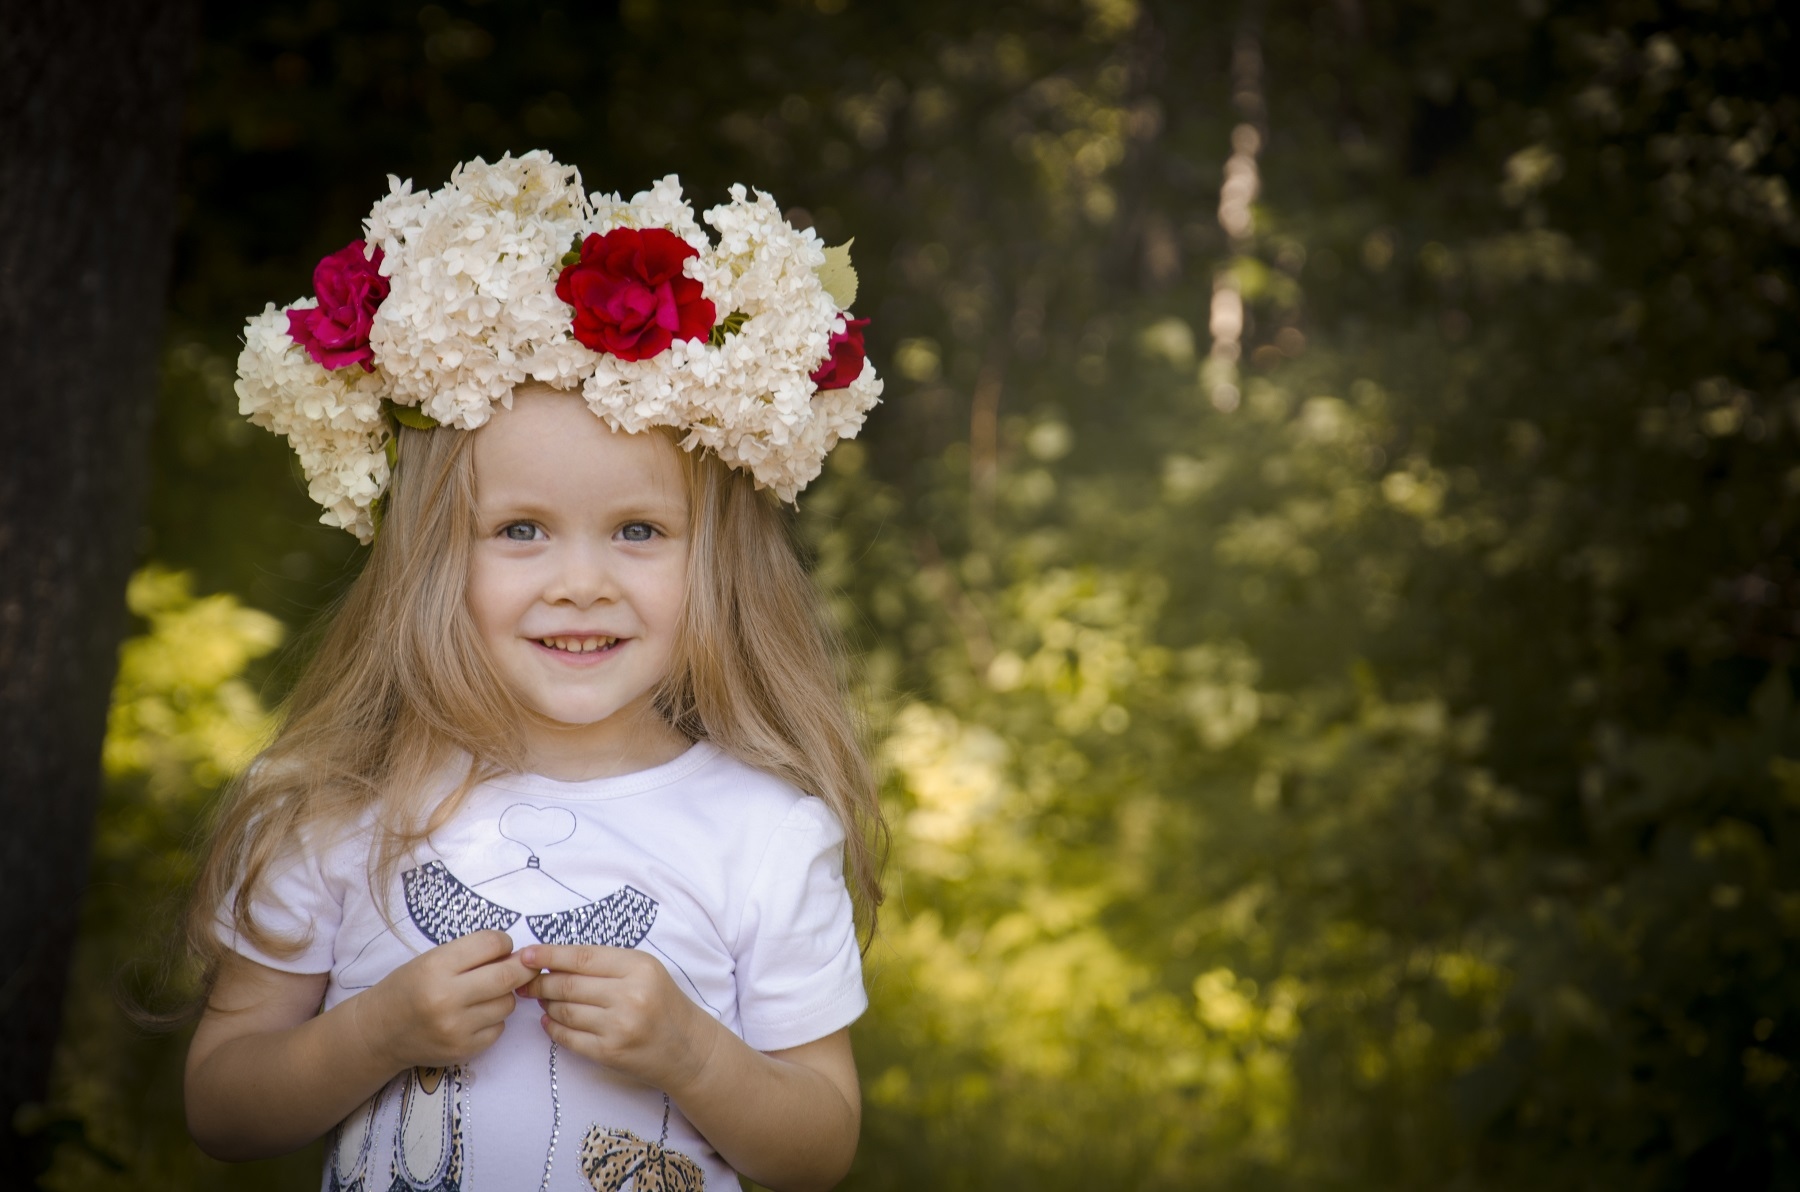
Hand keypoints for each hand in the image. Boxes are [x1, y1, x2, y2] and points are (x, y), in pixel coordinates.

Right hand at [356, 929, 532, 1070]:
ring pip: (507, 1003)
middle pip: (508, 976)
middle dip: (523, 968)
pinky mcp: (463, 1050)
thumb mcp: (431, 960)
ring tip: (486, 993)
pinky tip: (475, 1015)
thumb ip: (471, 955)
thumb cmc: (408, 988)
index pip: (491, 944)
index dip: (504, 942)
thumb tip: (517, 955)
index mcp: (436, 966)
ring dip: (505, 995)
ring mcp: (456, 1028)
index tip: (503, 947)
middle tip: (524, 965)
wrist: (379, 1032)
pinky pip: (499, 1028)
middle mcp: (447, 998)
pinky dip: (494, 1019)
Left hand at [518, 944, 717, 1093]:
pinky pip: (568, 1037)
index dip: (548, 955)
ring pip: (564, 1010)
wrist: (688, 1048)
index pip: (581, 958)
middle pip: (568, 985)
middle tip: (526, 982)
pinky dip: (553, 1028)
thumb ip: (604, 963)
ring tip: (542, 1000)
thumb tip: (552, 963)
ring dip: (546, 1005)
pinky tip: (549, 1022)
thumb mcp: (644, 970)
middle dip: (540, 983)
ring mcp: (619, 1027)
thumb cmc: (663, 1003)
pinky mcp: (610, 1053)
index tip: (525, 955)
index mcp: (639, 967)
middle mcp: (629, 996)